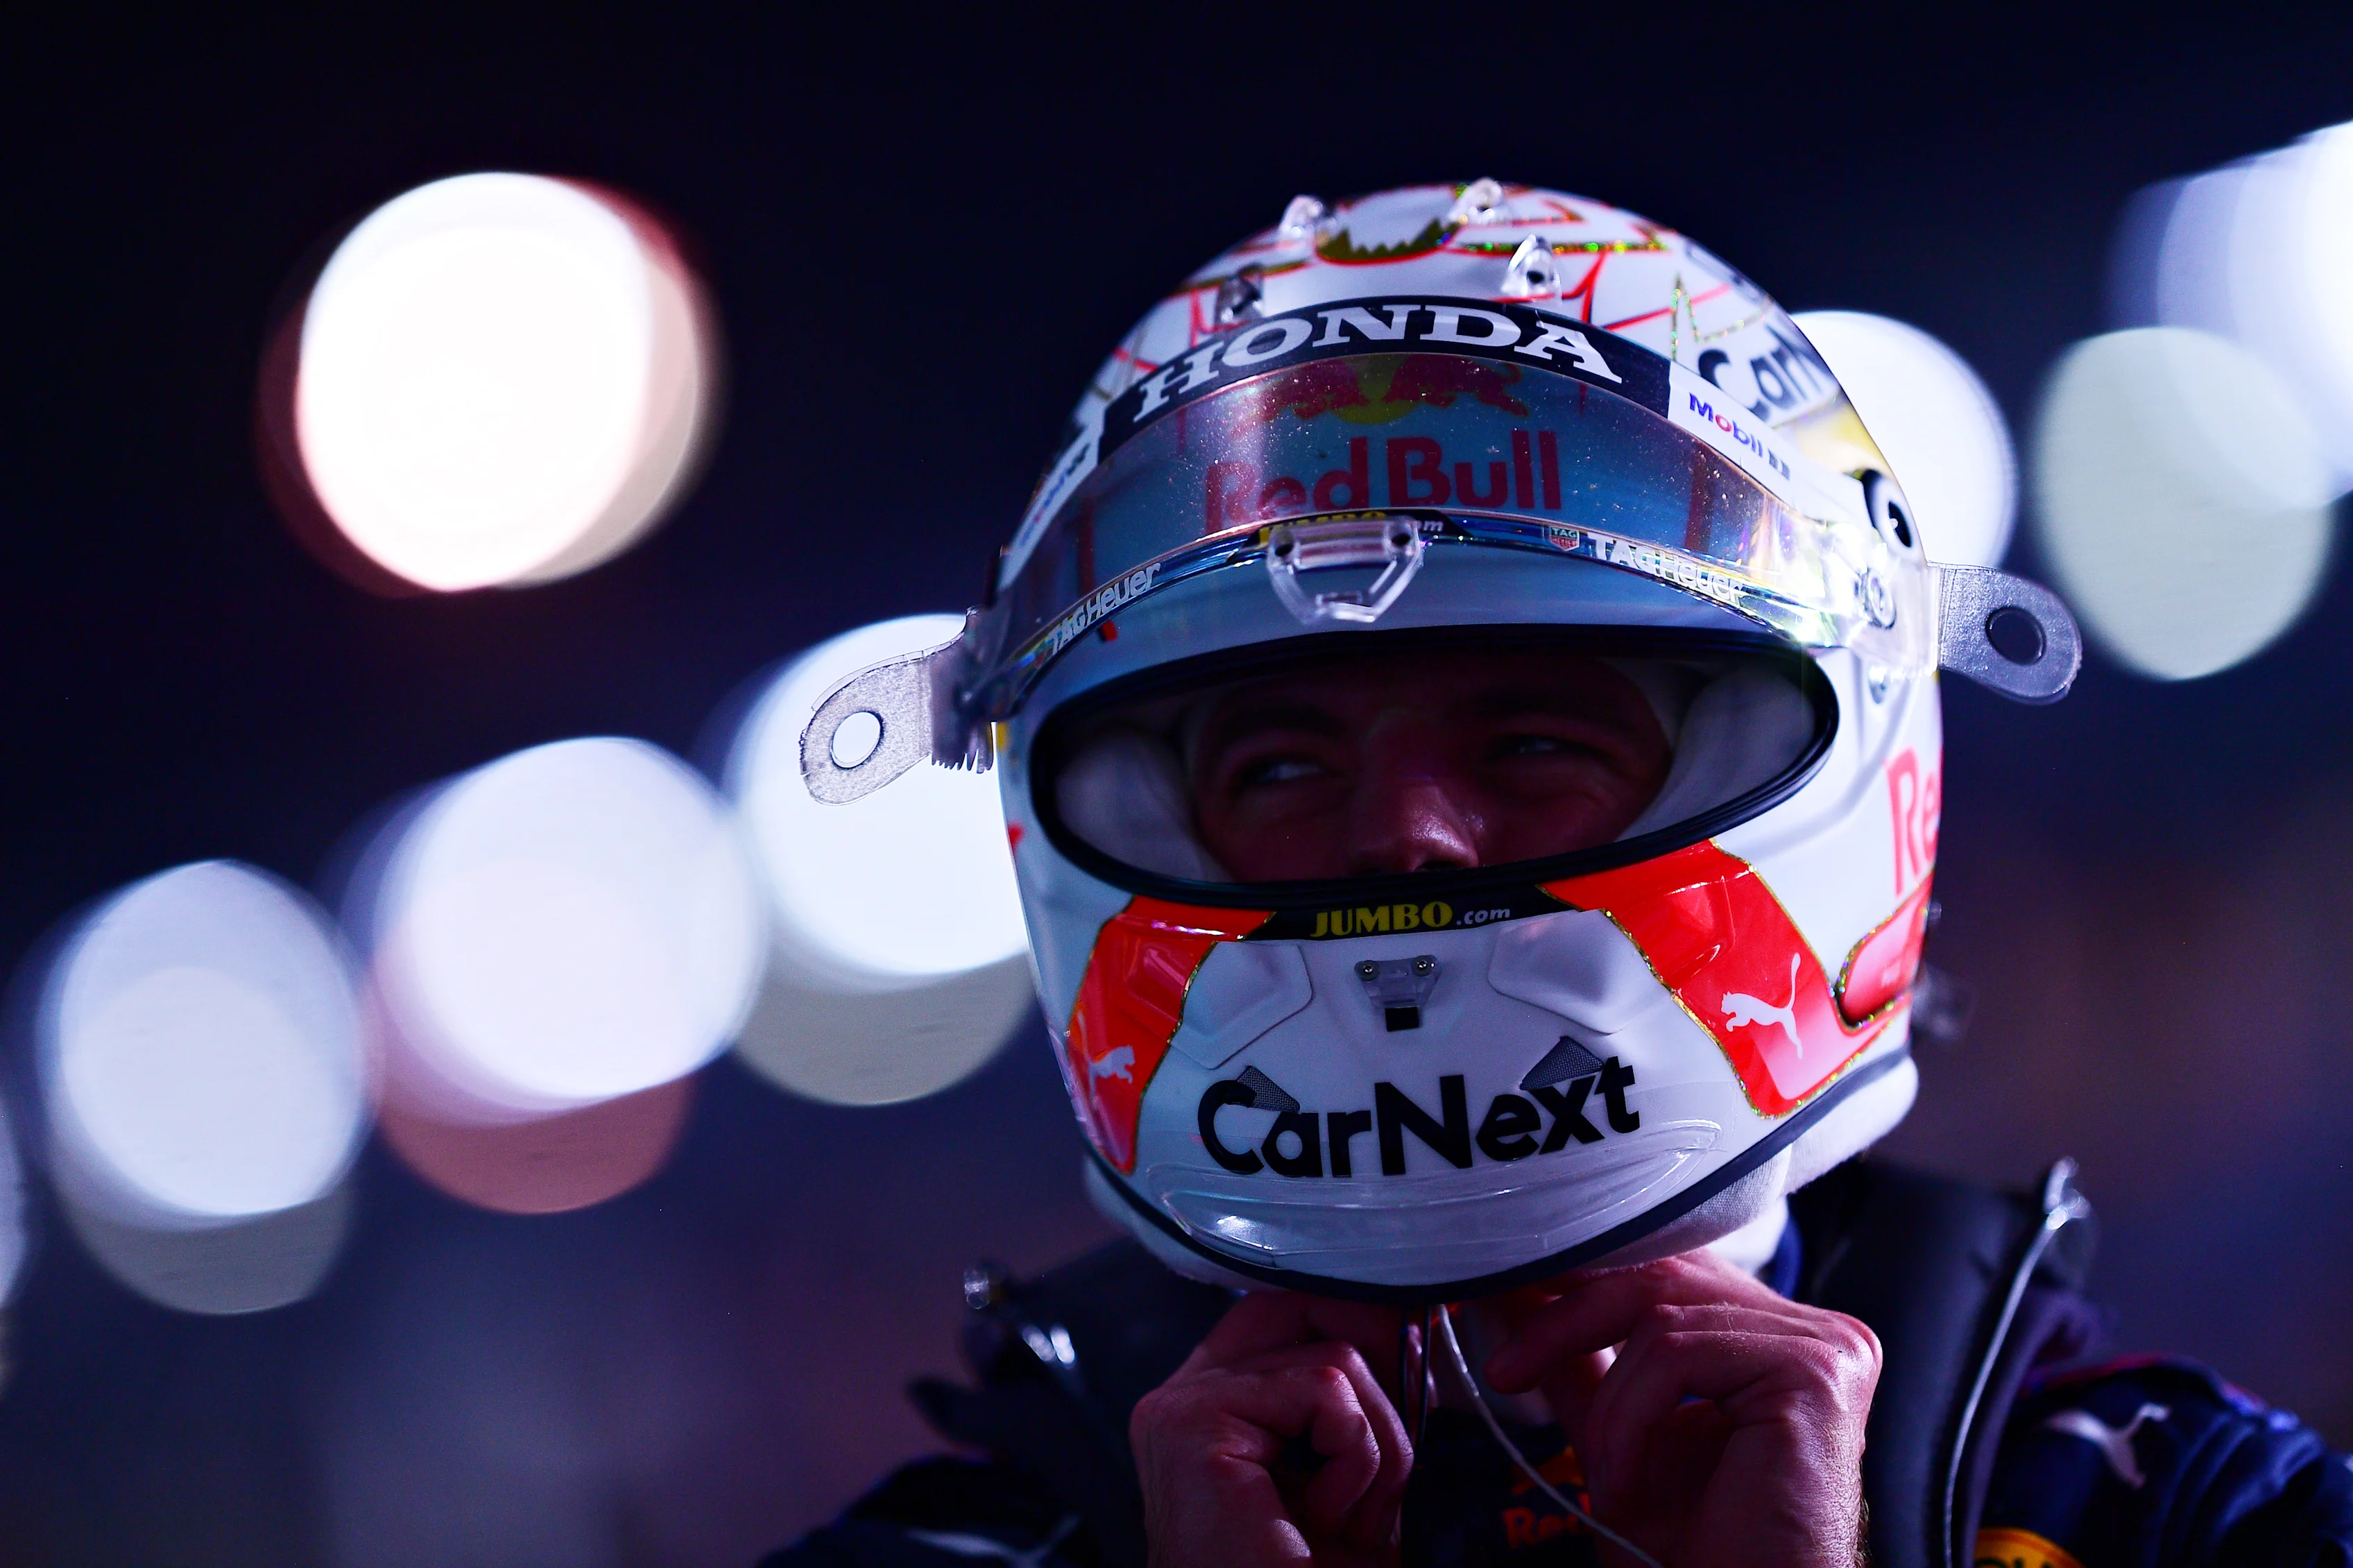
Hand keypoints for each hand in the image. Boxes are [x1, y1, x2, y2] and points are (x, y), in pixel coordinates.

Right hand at [1131, 1292, 1413, 1567]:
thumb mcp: (1341, 1473)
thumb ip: (1353, 1401)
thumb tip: (1406, 1324)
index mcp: (1208, 1404)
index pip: (1288, 1309)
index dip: (1359, 1324)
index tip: (1409, 1364)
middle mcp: (1180, 1395)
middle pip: (1304, 1303)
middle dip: (1380, 1360)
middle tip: (1394, 1440)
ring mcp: (1180, 1406)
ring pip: (1334, 1355)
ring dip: (1378, 1445)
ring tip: (1352, 1517)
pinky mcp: (1196, 1425)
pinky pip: (1326, 1392)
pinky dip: (1359, 1458)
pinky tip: (1330, 1519)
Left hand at [1484, 1251, 1879, 1567]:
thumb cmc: (1698, 1548)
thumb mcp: (1620, 1434)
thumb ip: (1581, 1362)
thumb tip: (1515, 1295)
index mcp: (1775, 1336)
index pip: (1667, 1269)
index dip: (1583, 1279)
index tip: (1505, 1297)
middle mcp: (1814, 1330)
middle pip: (1661, 1273)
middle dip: (1567, 1316)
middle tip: (1506, 1367)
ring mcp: (1825, 1344)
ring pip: (1659, 1312)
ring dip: (1607, 1404)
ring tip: (1602, 1476)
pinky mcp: (1816, 1369)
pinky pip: (1678, 1353)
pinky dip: (1631, 1418)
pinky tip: (1629, 1482)